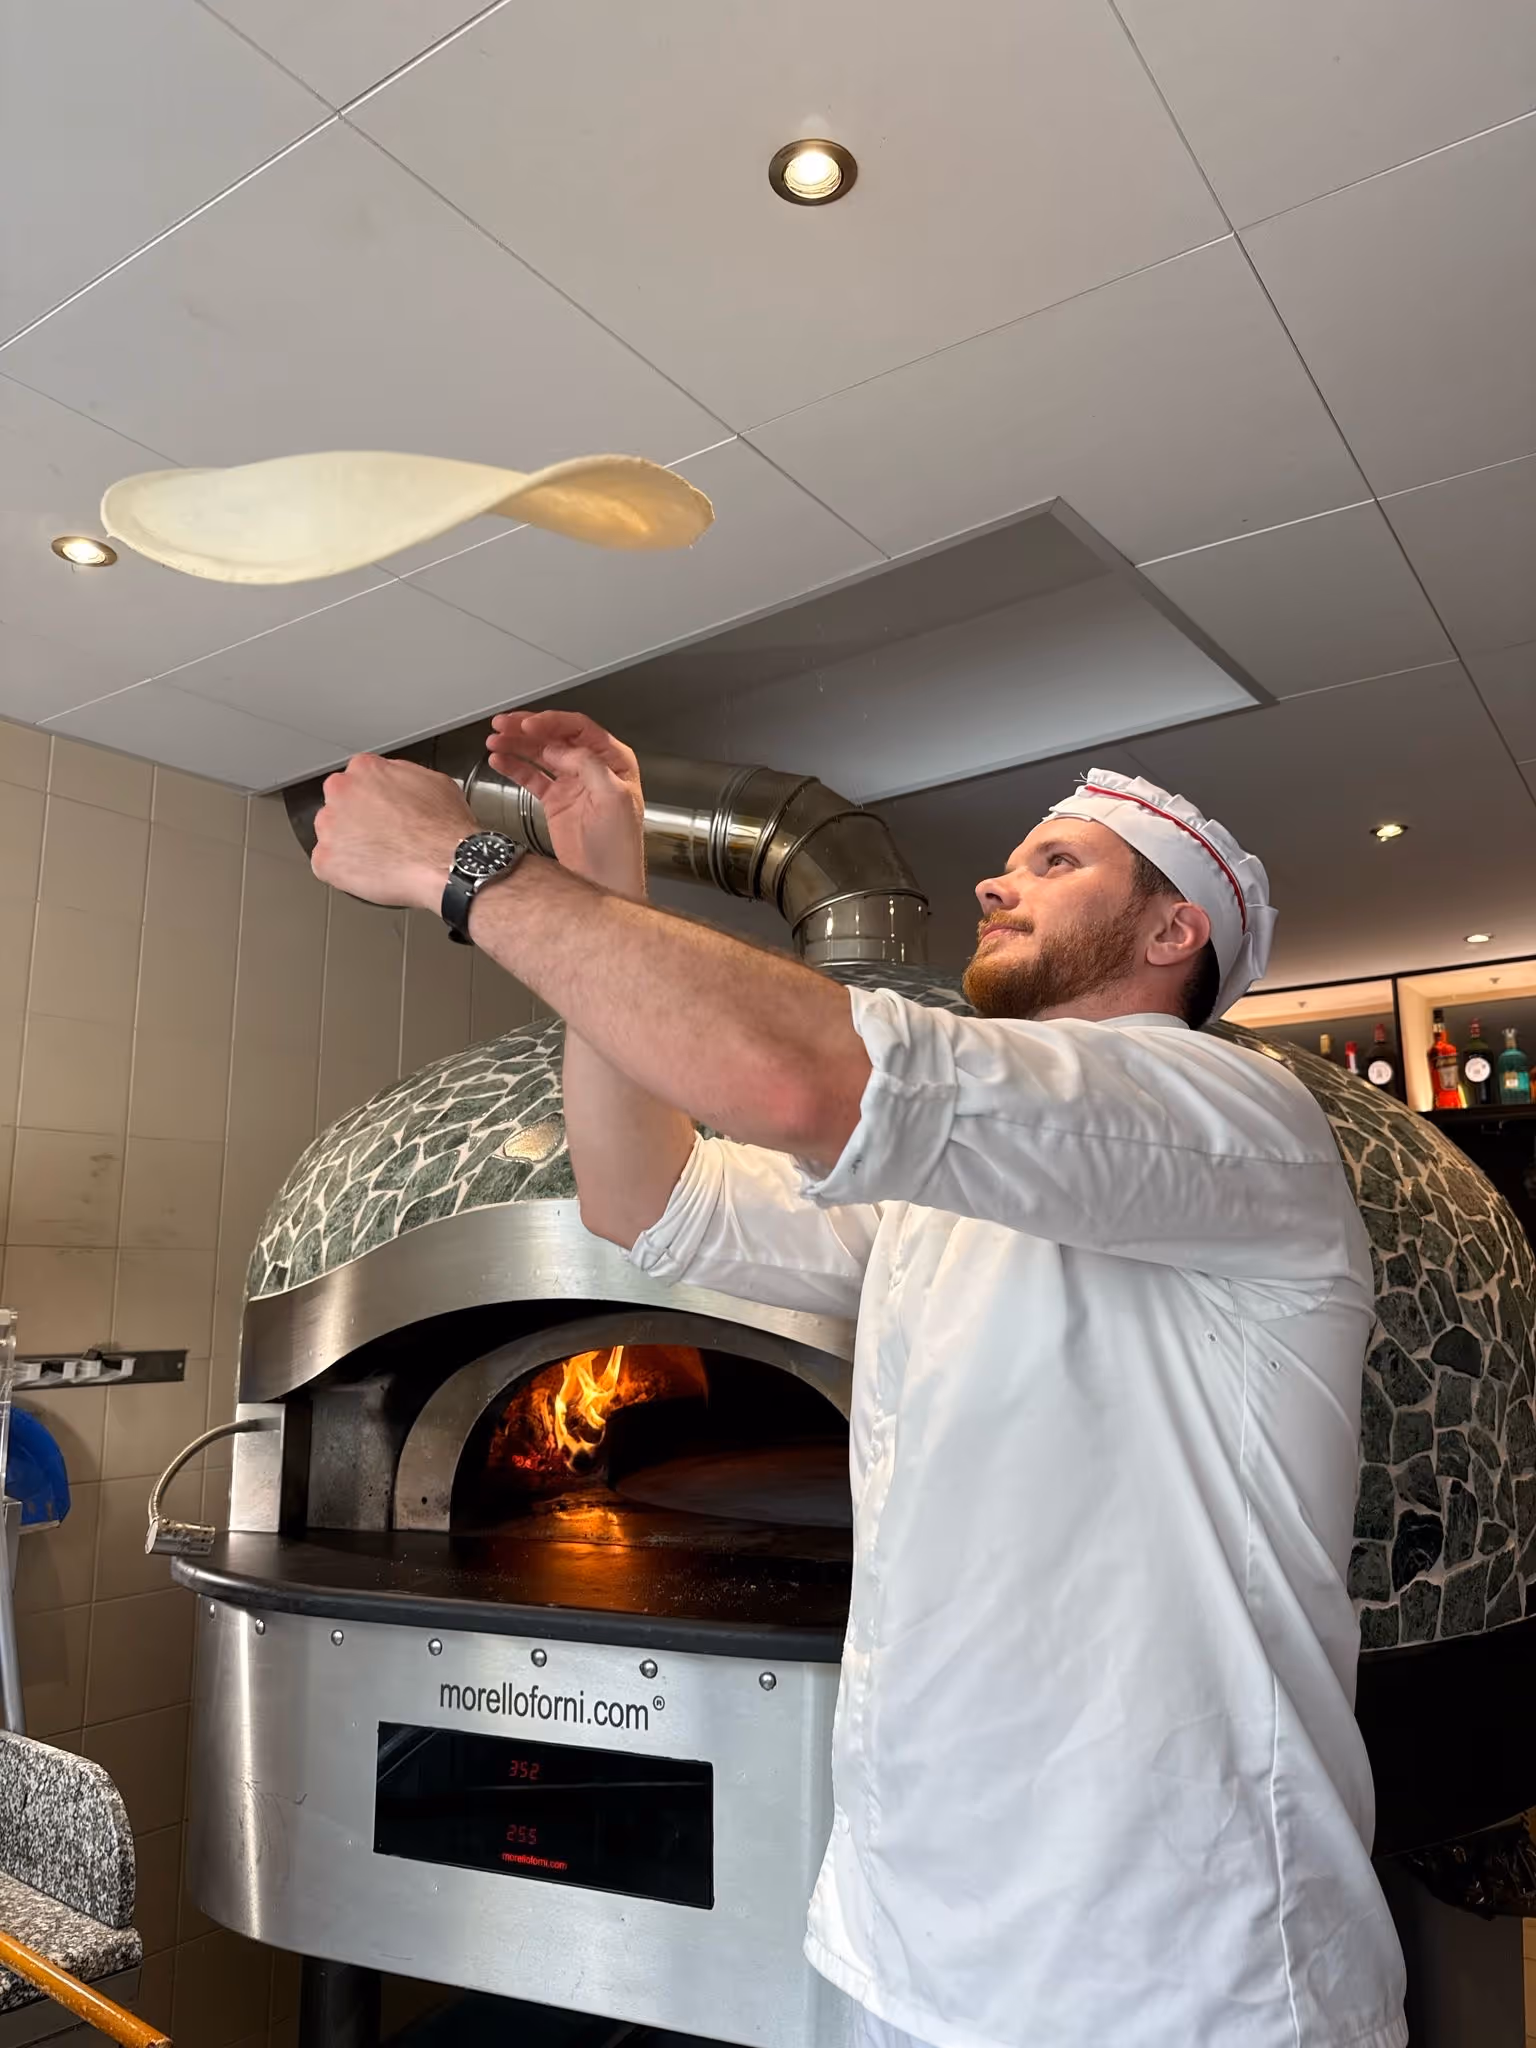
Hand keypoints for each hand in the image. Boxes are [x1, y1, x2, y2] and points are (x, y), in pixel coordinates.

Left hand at [311, 753, 474, 912]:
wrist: (446, 863)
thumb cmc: (444, 828)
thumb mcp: (433, 782)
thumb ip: (401, 776)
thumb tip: (396, 782)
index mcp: (365, 770)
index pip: (358, 780)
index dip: (372, 799)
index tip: (382, 811)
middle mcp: (341, 792)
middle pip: (339, 805)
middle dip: (356, 820)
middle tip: (382, 836)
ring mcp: (329, 827)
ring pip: (331, 835)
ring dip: (349, 845)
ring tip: (379, 858)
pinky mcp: (325, 860)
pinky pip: (327, 866)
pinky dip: (344, 872)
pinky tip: (370, 873)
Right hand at [486, 710, 645, 895]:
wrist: (605, 882)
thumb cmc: (619, 847)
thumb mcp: (613, 798)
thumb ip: (589, 766)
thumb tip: (561, 747)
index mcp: (614, 761)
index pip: (580, 729)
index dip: (552, 723)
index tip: (528, 724)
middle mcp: (592, 768)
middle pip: (555, 737)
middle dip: (527, 729)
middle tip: (503, 725)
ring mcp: (572, 784)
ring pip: (540, 754)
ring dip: (516, 745)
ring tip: (494, 741)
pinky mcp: (555, 801)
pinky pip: (531, 777)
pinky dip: (514, 767)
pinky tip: (499, 760)